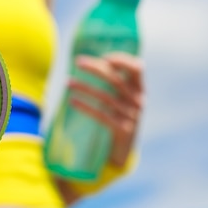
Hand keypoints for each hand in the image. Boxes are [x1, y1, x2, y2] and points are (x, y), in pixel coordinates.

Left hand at [68, 52, 143, 166]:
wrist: (124, 150)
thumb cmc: (120, 117)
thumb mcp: (124, 99)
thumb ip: (117, 83)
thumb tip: (92, 62)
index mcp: (140, 90)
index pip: (137, 69)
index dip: (121, 60)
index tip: (103, 57)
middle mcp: (138, 101)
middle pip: (116, 80)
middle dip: (96, 68)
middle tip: (77, 62)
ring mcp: (131, 116)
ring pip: (105, 97)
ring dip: (84, 87)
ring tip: (67, 82)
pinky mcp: (122, 130)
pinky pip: (101, 115)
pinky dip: (85, 107)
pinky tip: (72, 102)